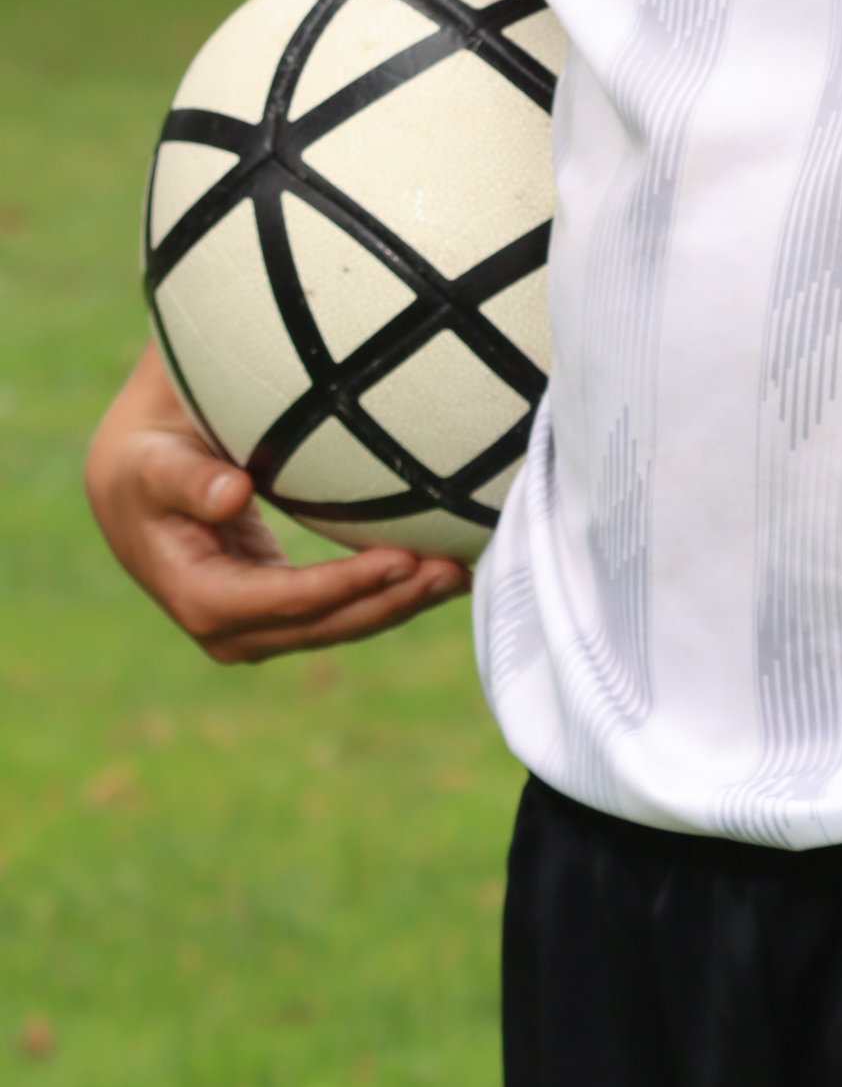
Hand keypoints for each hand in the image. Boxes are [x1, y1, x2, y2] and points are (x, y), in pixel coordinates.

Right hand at [85, 342, 470, 664]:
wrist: (134, 482)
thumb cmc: (147, 459)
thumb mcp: (154, 462)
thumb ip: (187, 479)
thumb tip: (232, 495)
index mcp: (195, 595)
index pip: (284, 601)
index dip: (343, 586)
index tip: (400, 559)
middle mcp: (225, 627)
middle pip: (321, 624)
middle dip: (388, 601)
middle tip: (451, 568)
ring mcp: (254, 626)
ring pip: (339, 625)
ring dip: (400, 604)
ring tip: (460, 573)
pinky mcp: (278, 612)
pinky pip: (340, 610)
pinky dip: (389, 594)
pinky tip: (441, 575)